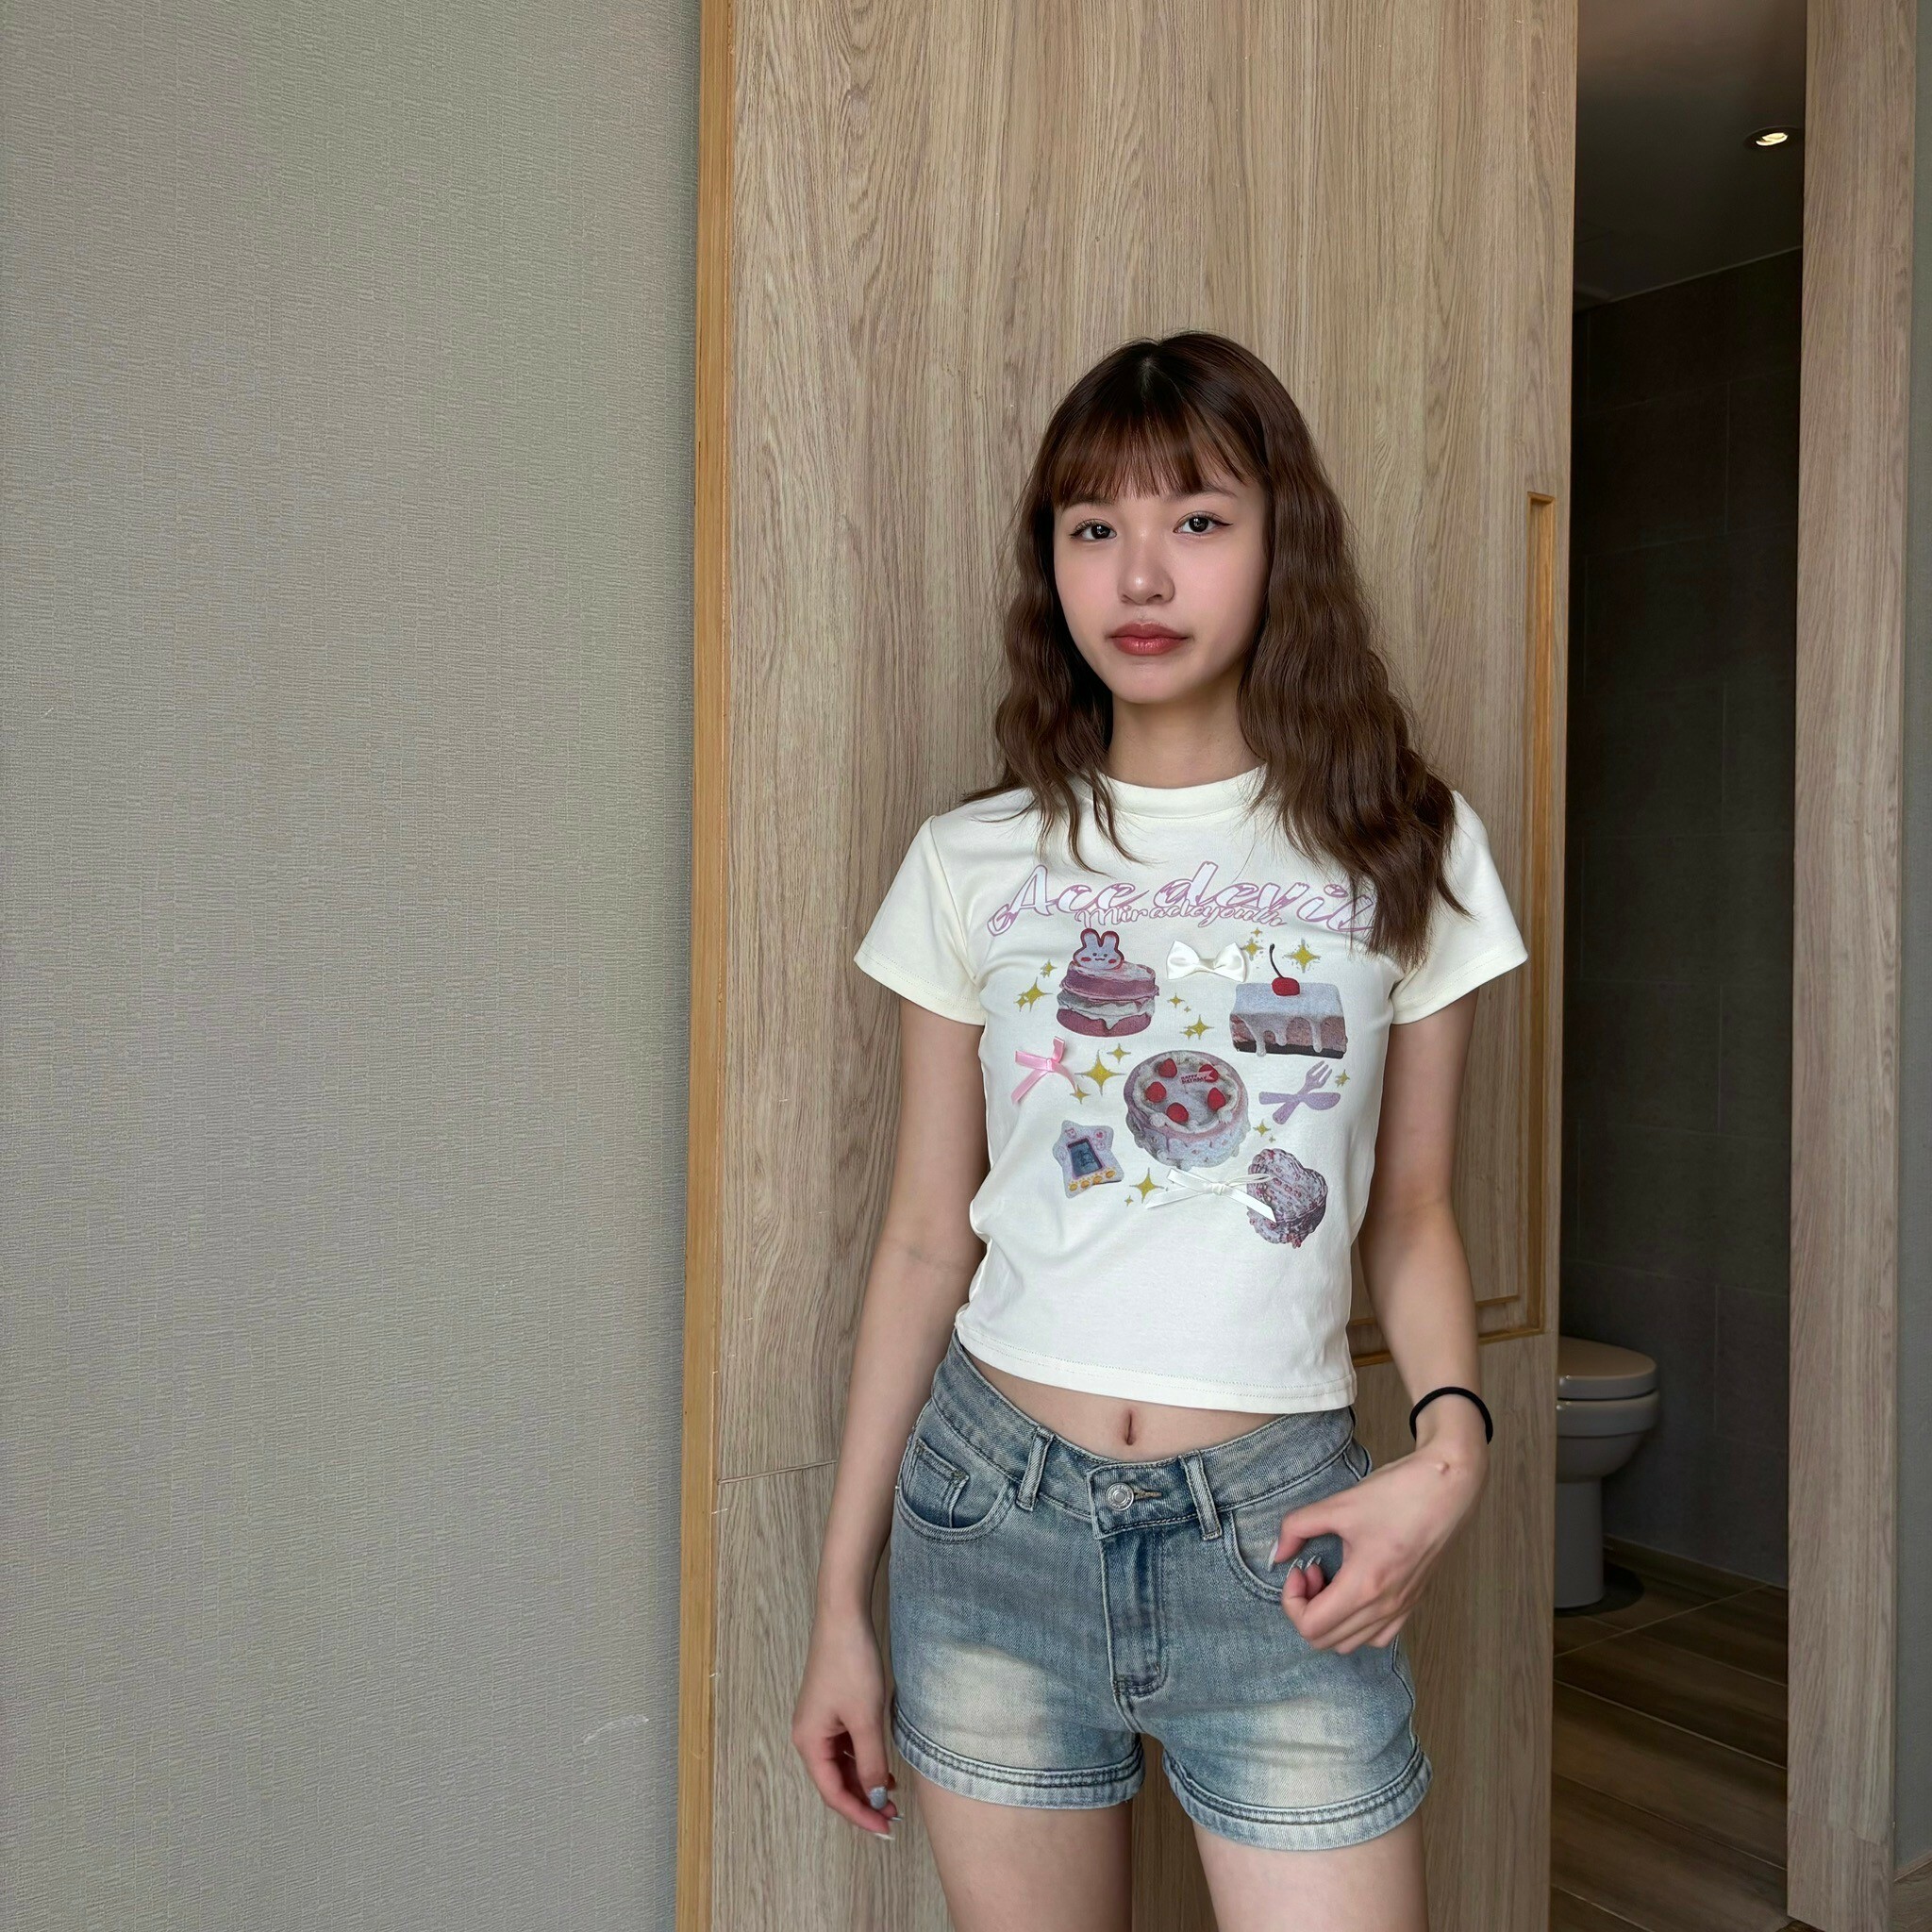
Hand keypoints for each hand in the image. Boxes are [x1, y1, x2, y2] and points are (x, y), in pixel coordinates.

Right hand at [792, 1604, 899, 1835]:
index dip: (860, 1814)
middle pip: (835, 1782)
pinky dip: (863, 1760)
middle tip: (894, 1815)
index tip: (885, 1828)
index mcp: (808, 1742)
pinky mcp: (831, 1709)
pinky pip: (845, 1746)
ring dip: (865, 1781)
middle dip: (864, 1800)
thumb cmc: (851, 1664)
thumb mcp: (866, 1718)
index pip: (833, 1793)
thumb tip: (877, 1798)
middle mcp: (808, 1735)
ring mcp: (819, 1722)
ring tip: (893, 1793)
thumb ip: (871, 1763)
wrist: (844, 1617)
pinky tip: (883, 1765)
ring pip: (841, 1765)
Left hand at [1267, 1420, 1487, 1652]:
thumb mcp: (1338, 1503)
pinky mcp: (1412, 1603)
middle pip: (1326, 1641)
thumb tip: (1277, 1554)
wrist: (1446, 1489)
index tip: (1299, 1568)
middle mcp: (1385, 1607)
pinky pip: (1377, 1636)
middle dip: (1307, 1609)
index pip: (1311, 1627)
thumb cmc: (1397, 1494)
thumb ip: (1297, 1527)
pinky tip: (1353, 1589)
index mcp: (1365, 1585)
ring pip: (1350, 1644)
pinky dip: (1355, 1623)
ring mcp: (1402, 1609)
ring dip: (1330, 1618)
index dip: (1292, 1602)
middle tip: (1312, 1570)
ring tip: (1332, 1578)